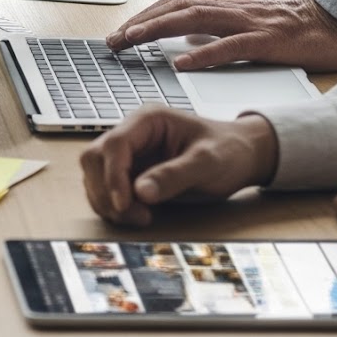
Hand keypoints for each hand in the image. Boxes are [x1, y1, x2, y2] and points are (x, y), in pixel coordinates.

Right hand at [81, 106, 278, 226]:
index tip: (124, 204)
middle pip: (94, 159)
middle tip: (133, 214)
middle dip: (106, 191)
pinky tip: (138, 215)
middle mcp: (133, 134)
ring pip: (95, 176)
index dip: (112, 176)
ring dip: (108, 201)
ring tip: (140, 217)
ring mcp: (130, 154)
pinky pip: (107, 190)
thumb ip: (174, 175)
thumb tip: (140, 192)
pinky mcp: (131, 173)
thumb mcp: (207, 162)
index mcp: (148, 120)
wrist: (242, 156)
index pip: (114, 144)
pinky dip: (114, 207)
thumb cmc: (228, 150)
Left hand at [109, 0, 336, 72]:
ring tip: (133, 42)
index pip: (176, 4)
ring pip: (194, 20)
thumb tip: (188, 41)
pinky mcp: (268, 40)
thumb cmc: (298, 26)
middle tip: (114, 40)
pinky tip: (183, 64)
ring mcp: (249, 22)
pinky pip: (230, 46)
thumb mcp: (252, 24)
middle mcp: (232, 8)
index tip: (121, 32)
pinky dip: (203, 53)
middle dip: (141, 23)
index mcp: (228, 5)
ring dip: (159, 30)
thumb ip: (220, 29)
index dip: (145, 16)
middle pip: (176, 9)